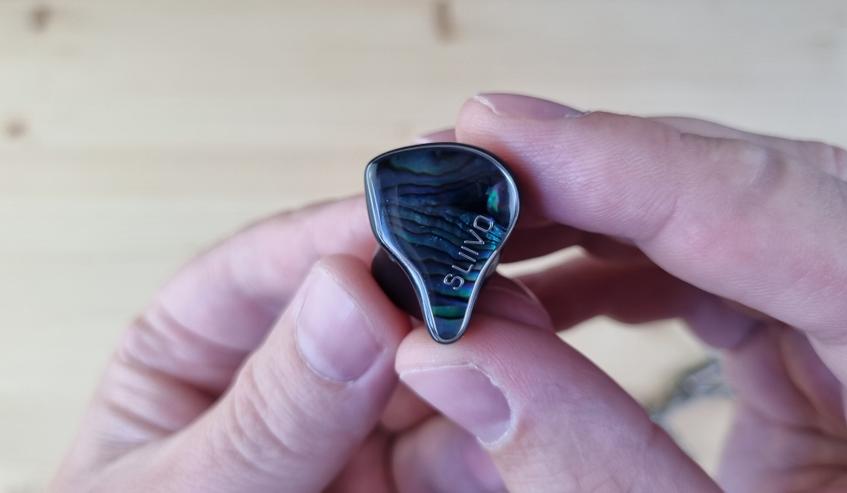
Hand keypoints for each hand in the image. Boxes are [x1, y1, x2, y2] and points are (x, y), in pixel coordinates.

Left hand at [49, 197, 549, 491]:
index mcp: (195, 356)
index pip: (265, 267)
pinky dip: (500, 426)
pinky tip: (531, 408)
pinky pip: (464, 440)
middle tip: (487, 274)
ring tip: (524, 337)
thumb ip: (271, 411)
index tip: (413, 214)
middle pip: (368, 307)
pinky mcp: (413, 479)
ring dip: (480, 349)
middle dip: (428, 291)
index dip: (339, 230)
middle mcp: (287, 382)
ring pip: (432, 367)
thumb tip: (351, 296)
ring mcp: (356, 433)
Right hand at [395, 94, 846, 490]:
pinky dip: (633, 270)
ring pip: (735, 220)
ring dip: (602, 217)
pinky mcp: (837, 354)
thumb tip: (452, 355)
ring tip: (489, 235)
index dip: (629, 162)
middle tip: (467, 172)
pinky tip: (558, 289)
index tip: (496, 135)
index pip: (794, 210)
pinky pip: (732, 276)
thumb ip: (586, 466)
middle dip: (596, 172)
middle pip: (759, 190)